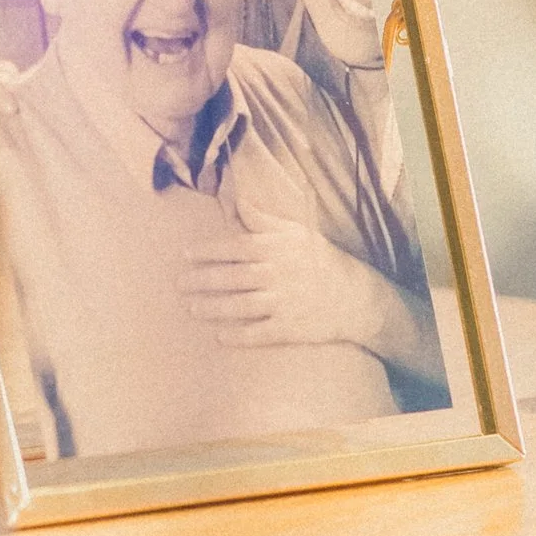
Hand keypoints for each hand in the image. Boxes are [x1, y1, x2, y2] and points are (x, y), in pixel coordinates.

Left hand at [182, 219, 401, 355]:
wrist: (356, 297)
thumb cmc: (320, 260)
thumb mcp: (296, 233)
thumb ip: (262, 219)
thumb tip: (236, 199)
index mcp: (277, 249)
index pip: (235, 247)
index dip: (208, 251)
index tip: (185, 254)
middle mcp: (278, 274)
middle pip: (232, 277)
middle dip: (202, 280)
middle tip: (178, 283)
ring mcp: (284, 302)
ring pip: (240, 305)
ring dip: (213, 307)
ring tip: (192, 308)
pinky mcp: (290, 327)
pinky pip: (259, 333)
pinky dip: (238, 336)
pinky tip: (220, 337)